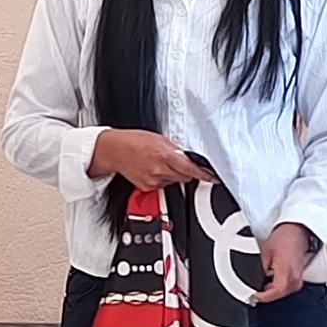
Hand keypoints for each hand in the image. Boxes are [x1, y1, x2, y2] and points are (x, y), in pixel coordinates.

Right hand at [89, 129, 215, 190]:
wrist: (113, 150)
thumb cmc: (133, 141)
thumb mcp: (159, 139)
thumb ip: (175, 149)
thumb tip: (187, 157)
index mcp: (165, 155)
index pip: (191, 169)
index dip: (204, 175)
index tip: (212, 178)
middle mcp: (160, 170)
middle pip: (185, 177)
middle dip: (185, 171)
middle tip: (178, 162)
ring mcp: (153, 180)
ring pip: (174, 181)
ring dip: (172, 174)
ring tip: (160, 164)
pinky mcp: (147, 187)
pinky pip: (162, 185)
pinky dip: (162, 179)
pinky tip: (153, 170)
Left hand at [253, 222, 313, 303]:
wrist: (296, 231)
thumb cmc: (283, 238)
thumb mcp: (264, 254)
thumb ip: (260, 270)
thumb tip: (255, 281)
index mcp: (286, 272)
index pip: (275, 293)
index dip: (263, 297)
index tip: (254, 297)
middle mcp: (295, 278)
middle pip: (279, 295)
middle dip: (267, 295)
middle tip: (255, 292)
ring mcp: (299, 278)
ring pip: (284, 292)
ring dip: (273, 291)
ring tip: (263, 286)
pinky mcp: (299, 276)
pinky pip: (288, 287)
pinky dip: (279, 286)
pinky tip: (272, 280)